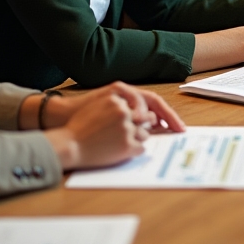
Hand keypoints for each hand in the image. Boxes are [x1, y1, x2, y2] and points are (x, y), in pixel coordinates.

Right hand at [45, 82, 181, 169]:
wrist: (67, 142)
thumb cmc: (81, 122)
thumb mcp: (102, 104)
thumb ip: (123, 104)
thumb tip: (148, 116)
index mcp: (120, 95)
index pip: (152, 102)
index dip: (166, 113)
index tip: (176, 123)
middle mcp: (125, 109)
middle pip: (149, 118)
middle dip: (151, 125)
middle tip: (161, 132)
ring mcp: (125, 127)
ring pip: (145, 134)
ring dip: (138, 138)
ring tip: (123, 140)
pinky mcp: (125, 144)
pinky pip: (140, 147)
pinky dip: (135, 148)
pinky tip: (122, 148)